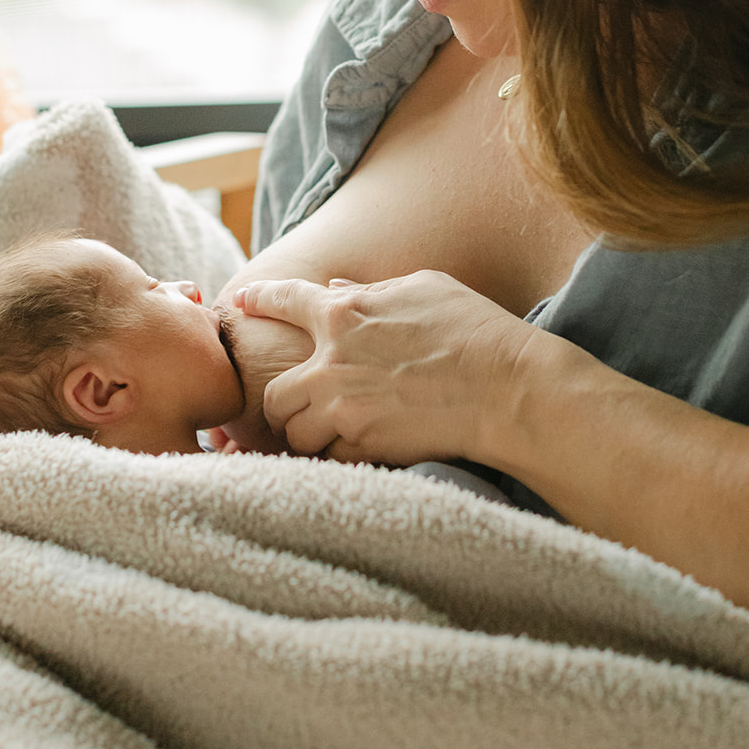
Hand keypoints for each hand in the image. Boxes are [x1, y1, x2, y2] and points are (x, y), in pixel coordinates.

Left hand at [230, 271, 534, 464]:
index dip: (256, 300)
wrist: (510, 389)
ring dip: (309, 436)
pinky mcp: (363, 446)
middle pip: (273, 394)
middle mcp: (332, 360)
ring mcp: (344, 407)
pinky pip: (329, 460)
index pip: (282, 300)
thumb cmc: (476, 331)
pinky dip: (339, 458)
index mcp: (345, 312)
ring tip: (333, 436)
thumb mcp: (425, 288)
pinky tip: (360, 452)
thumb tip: (337, 289)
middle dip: (282, 406)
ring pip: (294, 434)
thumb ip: (372, 289)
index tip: (238, 305)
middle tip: (300, 411)